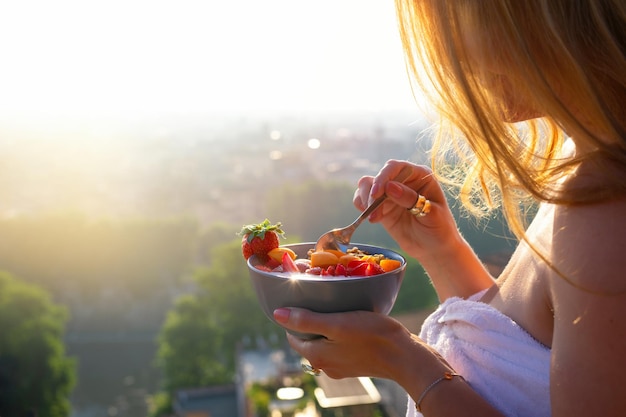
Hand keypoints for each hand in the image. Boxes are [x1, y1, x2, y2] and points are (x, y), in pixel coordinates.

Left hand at [273, 307, 446, 381]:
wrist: (406, 356)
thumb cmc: (371, 336)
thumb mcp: (336, 323)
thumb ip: (306, 320)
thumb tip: (277, 315)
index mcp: (317, 357)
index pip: (293, 336)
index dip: (295, 317)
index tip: (303, 300)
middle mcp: (326, 366)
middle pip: (308, 340)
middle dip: (311, 321)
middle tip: (321, 300)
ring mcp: (342, 367)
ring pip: (325, 342)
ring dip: (327, 326)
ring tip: (337, 307)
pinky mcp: (356, 364)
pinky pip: (340, 346)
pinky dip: (341, 333)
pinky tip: (352, 320)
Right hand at [354, 160, 460, 260]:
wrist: (434, 250)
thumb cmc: (440, 230)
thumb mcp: (431, 215)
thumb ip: (411, 199)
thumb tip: (389, 187)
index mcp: (420, 175)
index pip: (397, 167)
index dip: (384, 177)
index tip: (376, 194)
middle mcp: (403, 181)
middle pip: (379, 176)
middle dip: (372, 191)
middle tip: (371, 210)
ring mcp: (391, 194)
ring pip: (367, 185)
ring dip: (365, 199)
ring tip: (373, 218)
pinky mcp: (382, 207)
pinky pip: (364, 200)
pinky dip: (362, 206)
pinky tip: (371, 218)